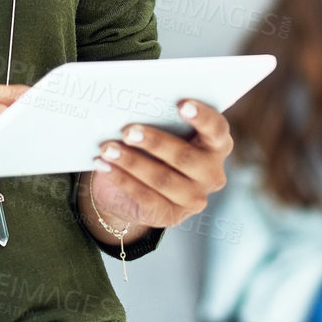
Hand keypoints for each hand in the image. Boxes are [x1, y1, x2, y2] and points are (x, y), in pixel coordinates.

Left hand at [88, 98, 232, 235]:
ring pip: (163, 179)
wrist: (133, 190)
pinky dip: (122, 179)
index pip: (217, 129)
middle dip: (155, 142)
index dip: (202, 117)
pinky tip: (105, 166)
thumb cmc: (151, 150)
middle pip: (185, 157)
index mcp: (216, 145)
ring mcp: (194, 198)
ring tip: (108, 148)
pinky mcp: (171, 216)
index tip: (181, 105)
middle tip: (128, 131)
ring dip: (132, 162)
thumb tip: (134, 108)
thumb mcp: (160, 132)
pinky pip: (145, 197)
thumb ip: (159, 121)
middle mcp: (211, 173)